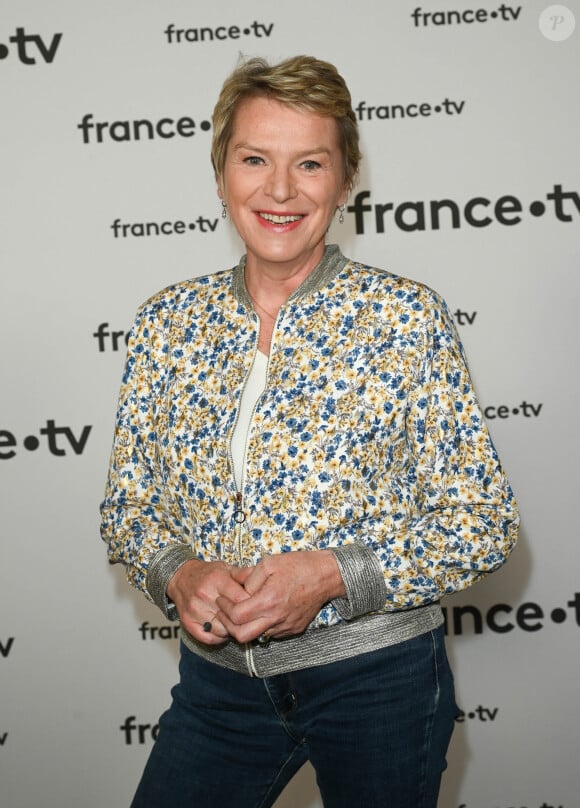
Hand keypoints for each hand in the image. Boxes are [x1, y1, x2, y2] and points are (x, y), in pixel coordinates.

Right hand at [167, 559, 249, 644]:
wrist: (181, 578)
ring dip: (231, 629)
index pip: (241, 599)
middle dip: (243, 619)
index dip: (252, 604)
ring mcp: (195, 610)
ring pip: (222, 630)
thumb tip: (262, 581)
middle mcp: (205, 595)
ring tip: (234, 622)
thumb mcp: (226, 568)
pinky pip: (209, 638)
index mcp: (217, 580)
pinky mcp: (188, 622)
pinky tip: (223, 629)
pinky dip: (219, 637)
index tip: (256, 605)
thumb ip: (244, 575)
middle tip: (248, 617)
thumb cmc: (207, 574)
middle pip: (232, 616)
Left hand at [215, 550, 344, 643]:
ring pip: (256, 637)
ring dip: (244, 627)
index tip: (221, 599)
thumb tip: (233, 584)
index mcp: (269, 601)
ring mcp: (285, 627)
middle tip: (224, 611)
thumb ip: (248, 575)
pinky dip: (260, 626)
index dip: (224, 608)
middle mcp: (276, 619)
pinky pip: (270, 634)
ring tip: (241, 611)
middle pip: (242, 636)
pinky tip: (260, 612)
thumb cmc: (299, 566)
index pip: (236, 616)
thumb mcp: (269, 563)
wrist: (327, 576)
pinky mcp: (293, 629)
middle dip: (228, 625)